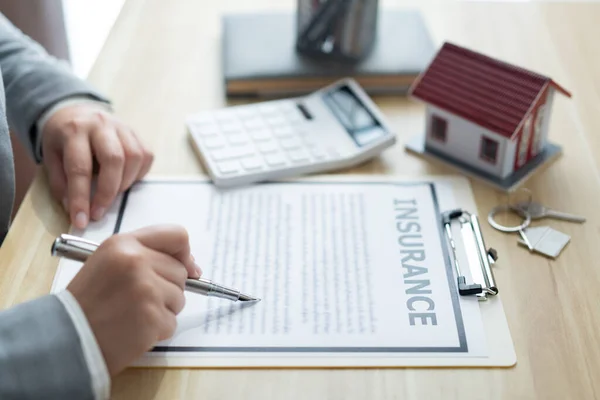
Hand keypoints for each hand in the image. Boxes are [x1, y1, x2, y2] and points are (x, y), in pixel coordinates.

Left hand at [41, 103, 153, 228]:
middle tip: (99, 213)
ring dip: (125, 183)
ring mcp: (122, 127)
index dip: (80, 197)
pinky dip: (138, 174)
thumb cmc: (63, 139)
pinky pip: (146, 156)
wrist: (77, 112)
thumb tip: (73, 208)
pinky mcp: (136, 133)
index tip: (81, 220)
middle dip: (107, 192)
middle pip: (114, 159)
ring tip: (112, 195)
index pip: (80, 167)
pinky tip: (125, 180)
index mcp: (74, 130)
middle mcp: (101, 125)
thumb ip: (60, 182)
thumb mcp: (50, 157)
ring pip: (134, 157)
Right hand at [66, 225, 201, 375]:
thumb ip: (145, 256)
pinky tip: (133, 330)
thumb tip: (192, 267)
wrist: (66, 338)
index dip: (185, 253)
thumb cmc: (88, 303)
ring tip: (132, 314)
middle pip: (180, 271)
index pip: (177, 235)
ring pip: (179, 298)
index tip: (188, 267)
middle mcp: (137, 261)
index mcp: (124, 244)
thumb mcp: (109, 263)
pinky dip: (157, 330)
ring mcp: (146, 289)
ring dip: (162, 310)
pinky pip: (171, 322)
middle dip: (168, 288)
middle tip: (139, 300)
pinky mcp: (152, 316)